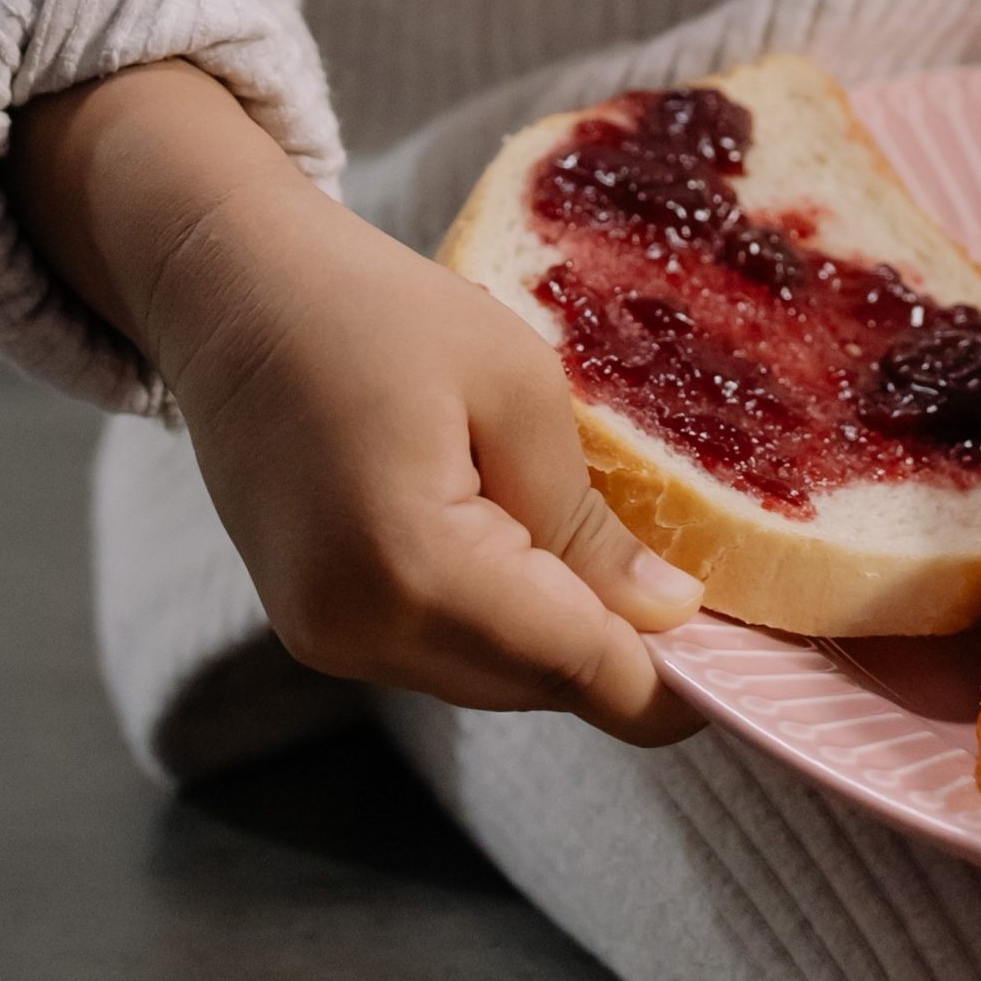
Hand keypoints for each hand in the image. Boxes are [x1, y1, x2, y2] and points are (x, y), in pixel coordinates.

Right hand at [8, 62, 703, 743]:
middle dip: (626, 647)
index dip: (682, 678)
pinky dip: (505, 617)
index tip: (753, 644)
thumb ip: (593, 523)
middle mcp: (360, 631)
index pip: (588, 670)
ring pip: (502, 682)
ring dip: (563, 632)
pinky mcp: (319, 632)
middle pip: (548, 690)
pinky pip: (451, 655)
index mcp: (415, 567)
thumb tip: (672, 618)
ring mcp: (329, 641)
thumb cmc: (371, 309)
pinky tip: (520, 539)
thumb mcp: (518, 388)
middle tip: (691, 571)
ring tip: (599, 539)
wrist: (227, 290)